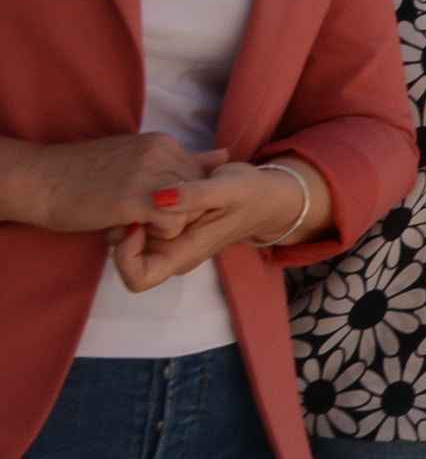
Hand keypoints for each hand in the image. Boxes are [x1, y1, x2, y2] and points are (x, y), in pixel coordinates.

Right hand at [15, 133, 221, 234]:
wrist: (40, 180)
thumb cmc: (82, 174)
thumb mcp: (137, 158)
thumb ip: (180, 160)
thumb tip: (223, 155)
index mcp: (163, 143)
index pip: (198, 177)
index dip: (180, 200)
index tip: (149, 206)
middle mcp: (163, 153)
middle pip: (198, 195)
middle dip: (176, 213)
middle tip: (139, 217)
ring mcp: (151, 173)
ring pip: (190, 209)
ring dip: (165, 225)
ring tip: (133, 222)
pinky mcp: (136, 198)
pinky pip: (173, 222)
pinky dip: (158, 233)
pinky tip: (131, 228)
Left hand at [109, 159, 303, 289]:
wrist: (268, 195)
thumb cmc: (250, 195)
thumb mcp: (228, 188)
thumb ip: (195, 195)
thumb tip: (158, 198)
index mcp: (182, 255)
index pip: (136, 278)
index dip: (126, 254)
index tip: (137, 221)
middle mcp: (169, 253)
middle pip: (123, 253)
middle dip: (125, 224)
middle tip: (141, 195)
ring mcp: (166, 240)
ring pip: (126, 234)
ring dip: (132, 209)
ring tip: (154, 184)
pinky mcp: (166, 224)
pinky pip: (138, 219)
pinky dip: (140, 201)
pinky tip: (160, 180)